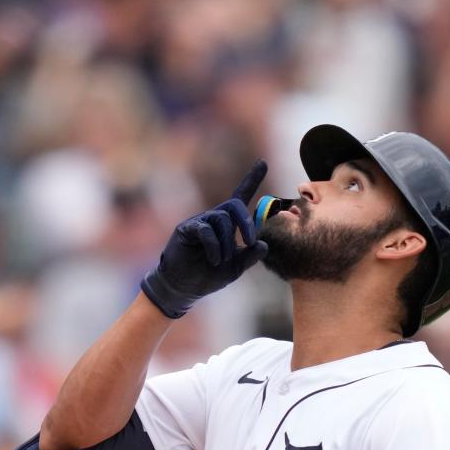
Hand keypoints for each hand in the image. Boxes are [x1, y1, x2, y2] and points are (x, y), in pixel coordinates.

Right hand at [140, 161, 268, 317]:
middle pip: (235, 204)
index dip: (252, 179)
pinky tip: (214, 260)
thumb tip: (264, 244)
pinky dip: (214, 247)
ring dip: (227, 243)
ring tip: (222, 261)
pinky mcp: (187, 229)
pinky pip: (206, 230)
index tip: (263, 162)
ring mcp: (200, 222)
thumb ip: (250, 256)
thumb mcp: (236, 267)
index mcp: (228, 224)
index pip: (241, 196)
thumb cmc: (209, 275)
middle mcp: (214, 218)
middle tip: (249, 241)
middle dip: (246, 222)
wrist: (185, 287)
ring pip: (222, 219)